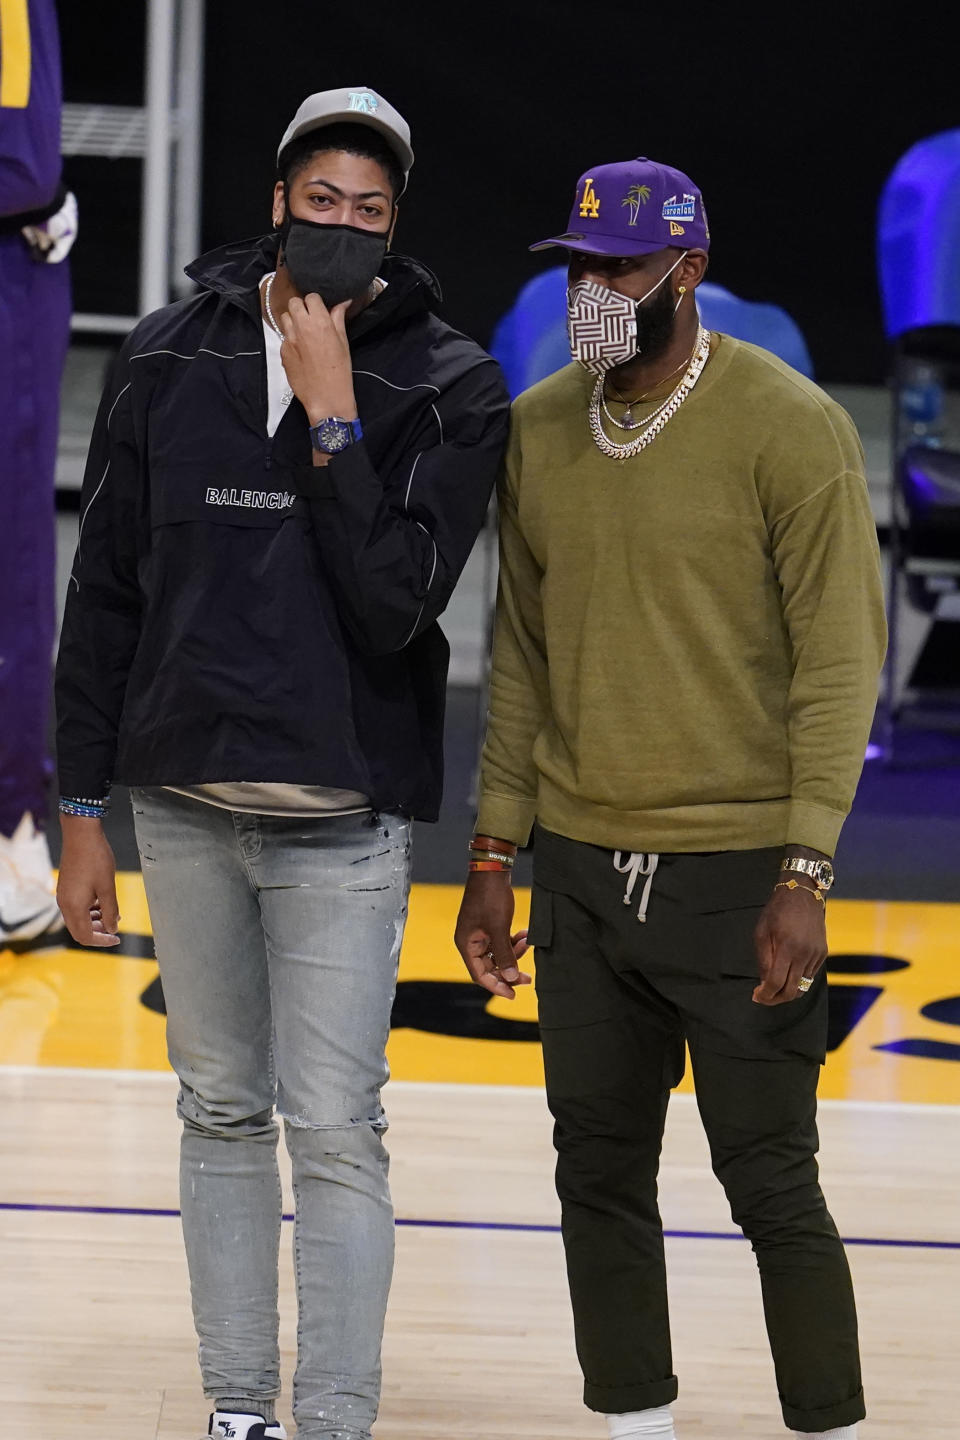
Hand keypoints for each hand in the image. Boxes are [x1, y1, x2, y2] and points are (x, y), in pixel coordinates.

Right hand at [57, 816, 120, 947]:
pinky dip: (89, 911)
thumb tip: (112, 930)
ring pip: (78, 919)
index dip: (102, 941)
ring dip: (94, 921)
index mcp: (74, 907)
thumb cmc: (96, 859)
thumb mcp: (108, 888)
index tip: (118, 938)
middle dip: (98, 933)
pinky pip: (76, 908)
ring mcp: (64, 896)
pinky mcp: (66, 888)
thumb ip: (110, 912)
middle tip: (115, 928)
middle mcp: (64, 905)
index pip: (85, 936)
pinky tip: (103, 903)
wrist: (81, 835)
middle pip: (79, 931)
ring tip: (112, 914)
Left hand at [278, 292, 357, 421]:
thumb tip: (342, 302)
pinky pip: (284, 337)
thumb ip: (338, 319)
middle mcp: (301, 327)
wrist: (326, 398)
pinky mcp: (282, 352)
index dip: (316, 302)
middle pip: (294, 303)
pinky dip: (291, 339)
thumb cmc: (339, 372)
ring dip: (293, 321)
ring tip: (304, 332)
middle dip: (301, 307)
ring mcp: (289, 339)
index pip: (311, 297)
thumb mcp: (343, 342)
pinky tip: (301, 351)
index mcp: (320, 322)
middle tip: (310, 318)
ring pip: (285, 318)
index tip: (319, 308)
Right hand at [454, 871, 531, 999]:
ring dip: (514, 952)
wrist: (493, 869)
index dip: (496, 986)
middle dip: (509, 970)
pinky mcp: (488, 924)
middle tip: (528, 979)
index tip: (513, 994)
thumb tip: (512, 979)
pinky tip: (525, 934)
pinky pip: (501, 941)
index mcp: (466, 944)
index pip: (480, 974)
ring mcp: (479, 932)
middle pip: (489, 966)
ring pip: (497, 953)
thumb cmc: (491, 897)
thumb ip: (505, 955)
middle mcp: (470, 940)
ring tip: (528, 942)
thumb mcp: (500, 928)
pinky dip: (513, 941)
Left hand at [752, 883, 826, 1004]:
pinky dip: (798, 981)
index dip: (765, 995)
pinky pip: (810, 976)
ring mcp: (816, 955)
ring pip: (803, 987)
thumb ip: (763, 959)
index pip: (776, 982)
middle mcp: (805, 954)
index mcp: (787, 948)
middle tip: (764, 997)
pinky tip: (787, 974)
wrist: (802, 895)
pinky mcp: (823, 953)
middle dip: (776, 999)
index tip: (756, 996)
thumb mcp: (761, 932)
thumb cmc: (777, 912)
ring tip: (773, 988)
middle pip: (792, 991)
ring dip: (787, 992)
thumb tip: (764, 983)